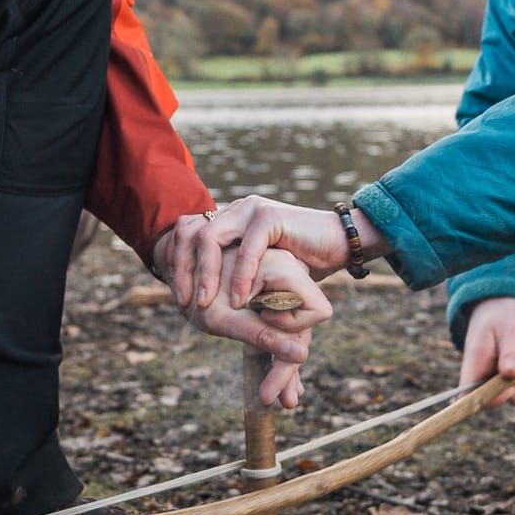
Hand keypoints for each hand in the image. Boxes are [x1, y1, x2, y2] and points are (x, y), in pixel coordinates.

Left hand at [161, 196, 359, 312]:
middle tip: (185, 302)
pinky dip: (240, 276)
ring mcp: (251, 209)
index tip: (178, 295)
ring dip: (205, 273)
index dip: (176, 262)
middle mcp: (235, 209)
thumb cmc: (299, 261)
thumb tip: (204, 295)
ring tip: (203, 304)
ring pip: (211, 238)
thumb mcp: (257, 269)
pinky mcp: (270, 216)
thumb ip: (233, 273)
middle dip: (183, 270)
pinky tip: (238, 300)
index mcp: (228, 218)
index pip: (186, 233)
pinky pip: (246, 248)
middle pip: (191, 234)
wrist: (338, 244)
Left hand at [178, 247, 332, 408]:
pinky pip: (279, 331)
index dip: (293, 327)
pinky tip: (280, 386)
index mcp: (283, 269)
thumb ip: (264, 334)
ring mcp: (280, 290)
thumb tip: (302, 355)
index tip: (262, 326)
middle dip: (288, 365)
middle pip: (300, 327)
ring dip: (285, 366)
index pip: (316, 310)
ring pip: (290, 333)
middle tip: (285, 402)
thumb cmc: (196, 290)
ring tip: (287, 401)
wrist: (177, 272)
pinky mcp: (269, 302)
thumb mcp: (226, 318)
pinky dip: (276, 355)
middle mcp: (288, 277)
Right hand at [458, 296, 514, 408]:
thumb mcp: (507, 329)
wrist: (503, 307)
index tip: (512, 378)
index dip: (498, 397)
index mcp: (474, 371)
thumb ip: (509, 352)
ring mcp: (504, 384)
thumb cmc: (500, 316)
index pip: (476, 401)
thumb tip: (513, 374)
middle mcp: (487, 383)